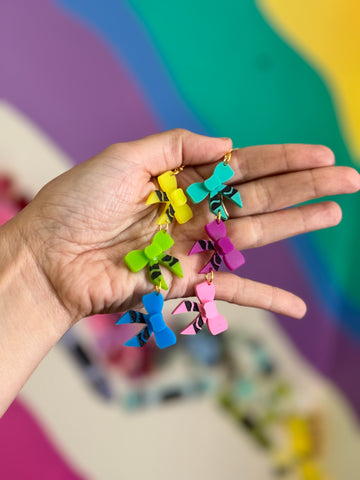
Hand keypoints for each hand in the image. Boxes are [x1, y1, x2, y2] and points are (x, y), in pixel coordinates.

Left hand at [15, 129, 359, 324]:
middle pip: (258, 198)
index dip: (281, 160)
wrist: (49, 254)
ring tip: (333, 213)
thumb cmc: (78, 201)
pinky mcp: (183, 282)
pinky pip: (230, 291)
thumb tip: (229, 145)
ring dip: (295, 225)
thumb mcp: (127, 158)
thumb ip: (178, 147)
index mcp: (180, 180)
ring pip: (254, 236)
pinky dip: (263, 300)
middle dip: (303, 187)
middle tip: (348, 180)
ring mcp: (191, 249)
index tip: (320, 155)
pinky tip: (295, 309)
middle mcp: (192, 213)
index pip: (242, 166)